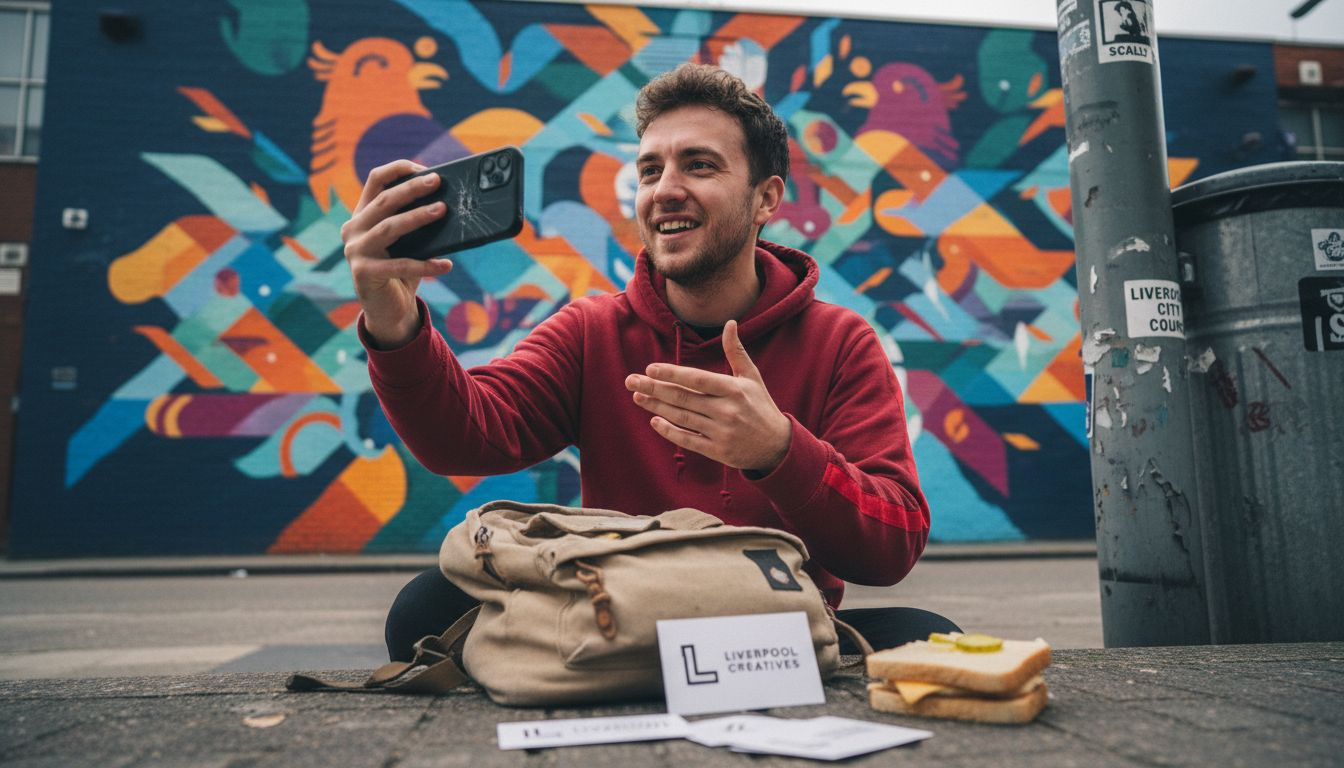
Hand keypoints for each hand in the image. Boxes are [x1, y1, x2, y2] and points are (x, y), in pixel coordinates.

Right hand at [340, 159, 454, 347]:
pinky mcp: (363, 273)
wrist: (388, 311)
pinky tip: (446, 265)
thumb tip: (447, 203)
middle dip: (412, 188)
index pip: (376, 181)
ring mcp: (355, 251)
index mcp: (362, 215)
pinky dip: (426, 265)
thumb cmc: (401, 272)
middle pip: (384, 201)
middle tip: (437, 181)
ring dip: (418, 217)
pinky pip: (400, 265)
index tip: (425, 169)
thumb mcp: (407, 243)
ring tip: (443, 210)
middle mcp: (353, 229)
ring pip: (389, 227)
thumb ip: (415, 223)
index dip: (399, 170)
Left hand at [625, 320, 791, 471]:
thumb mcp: (752, 377)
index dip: (672, 374)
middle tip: (631, 381)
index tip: (650, 368)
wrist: (776, 446)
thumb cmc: (760, 406)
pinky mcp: (718, 452)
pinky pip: (688, 440)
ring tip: (638, 397)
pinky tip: (654, 421)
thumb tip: (730, 323)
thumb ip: (736, 351)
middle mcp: (727, 411)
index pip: (697, 379)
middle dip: (654, 388)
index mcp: (734, 390)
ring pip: (682, 418)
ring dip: (656, 407)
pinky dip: (670, 431)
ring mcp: (722, 432)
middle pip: (683, 398)